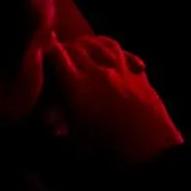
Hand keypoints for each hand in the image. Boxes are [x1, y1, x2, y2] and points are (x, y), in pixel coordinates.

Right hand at [47, 35, 182, 163]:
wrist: (146, 142)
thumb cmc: (105, 146)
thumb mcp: (74, 142)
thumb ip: (60, 129)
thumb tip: (50, 126)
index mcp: (76, 84)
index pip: (58, 55)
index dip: (49, 51)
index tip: (43, 51)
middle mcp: (98, 70)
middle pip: (80, 47)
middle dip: (69, 47)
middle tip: (63, 52)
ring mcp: (121, 69)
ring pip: (105, 44)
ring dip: (94, 45)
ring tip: (88, 48)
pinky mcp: (138, 74)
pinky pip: (126, 55)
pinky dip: (120, 53)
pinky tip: (118, 59)